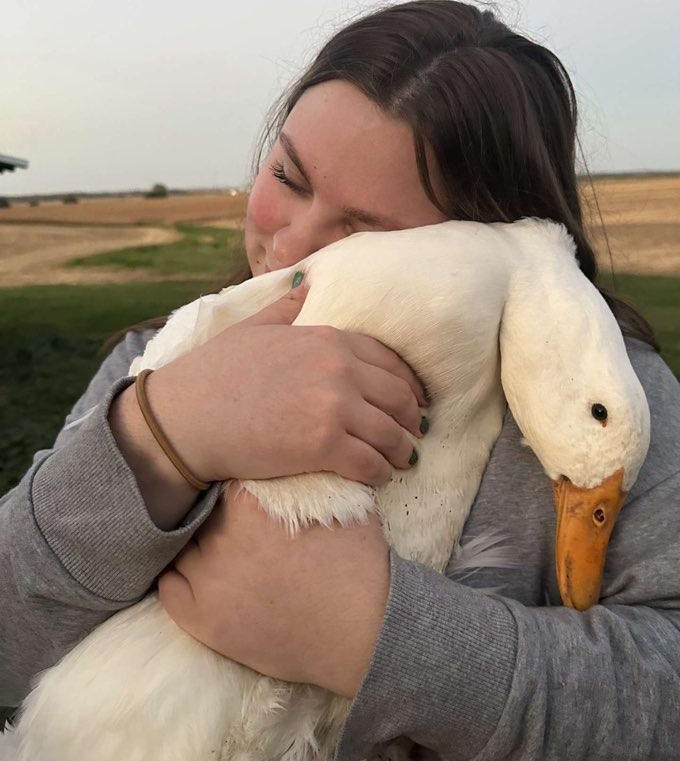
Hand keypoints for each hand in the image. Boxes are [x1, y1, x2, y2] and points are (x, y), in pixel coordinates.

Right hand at [146, 281, 428, 484]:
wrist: (184, 417)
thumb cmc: (213, 372)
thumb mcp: (253, 327)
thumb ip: (287, 307)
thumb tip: (307, 282)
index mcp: (328, 338)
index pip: (389, 361)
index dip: (408, 385)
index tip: (414, 401)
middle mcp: (339, 369)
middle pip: (399, 398)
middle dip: (411, 420)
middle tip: (413, 434)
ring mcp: (335, 407)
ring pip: (392, 434)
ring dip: (401, 451)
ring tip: (400, 461)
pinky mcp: (325, 446)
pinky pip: (372, 464)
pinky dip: (381, 474)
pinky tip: (378, 477)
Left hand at [157, 486, 390, 697]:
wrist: (364, 630)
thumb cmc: (358, 565)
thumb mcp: (340, 502)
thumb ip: (305, 477)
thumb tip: (291, 457)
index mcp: (249, 503)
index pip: (222, 483)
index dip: (234, 494)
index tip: (244, 504)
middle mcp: (221, 536)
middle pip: (202, 515)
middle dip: (217, 520)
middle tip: (239, 534)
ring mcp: (207, 579)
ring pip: (183, 549)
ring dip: (199, 549)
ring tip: (224, 559)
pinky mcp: (201, 619)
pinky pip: (169, 588)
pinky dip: (181, 581)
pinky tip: (202, 582)